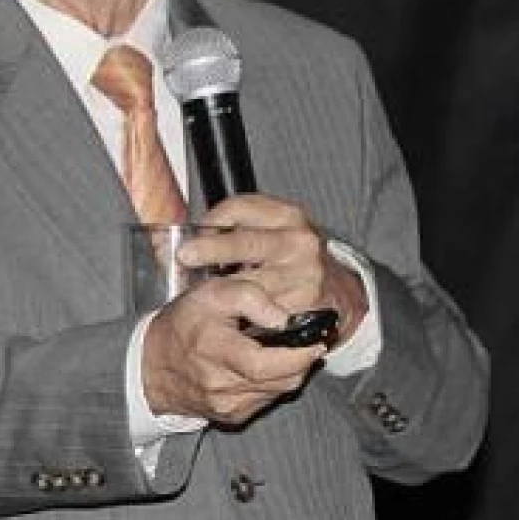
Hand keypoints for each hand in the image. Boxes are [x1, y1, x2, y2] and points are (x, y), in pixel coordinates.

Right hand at [142, 275, 326, 424]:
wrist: (153, 365)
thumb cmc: (184, 324)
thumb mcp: (212, 293)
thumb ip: (251, 297)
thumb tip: (284, 319)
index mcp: (214, 351)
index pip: (265, 364)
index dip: (297, 355)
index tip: (316, 341)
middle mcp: (221, 386)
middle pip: (280, 380)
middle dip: (302, 361)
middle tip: (311, 341)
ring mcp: (227, 406)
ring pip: (278, 391)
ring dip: (291, 371)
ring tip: (289, 349)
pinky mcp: (231, 417)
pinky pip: (266, 400)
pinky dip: (274, 382)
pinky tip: (267, 364)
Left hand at [178, 194, 368, 347]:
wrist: (337, 290)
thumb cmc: (291, 258)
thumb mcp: (272, 231)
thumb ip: (235, 229)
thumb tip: (181, 237)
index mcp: (287, 216)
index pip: (240, 208)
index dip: (212, 219)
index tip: (193, 230)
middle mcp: (298, 241)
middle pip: (245, 242)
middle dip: (211, 249)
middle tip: (184, 255)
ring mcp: (303, 273)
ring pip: (250, 281)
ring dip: (222, 287)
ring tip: (202, 289)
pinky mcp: (305, 303)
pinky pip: (264, 309)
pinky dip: (244, 311)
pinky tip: (231, 310)